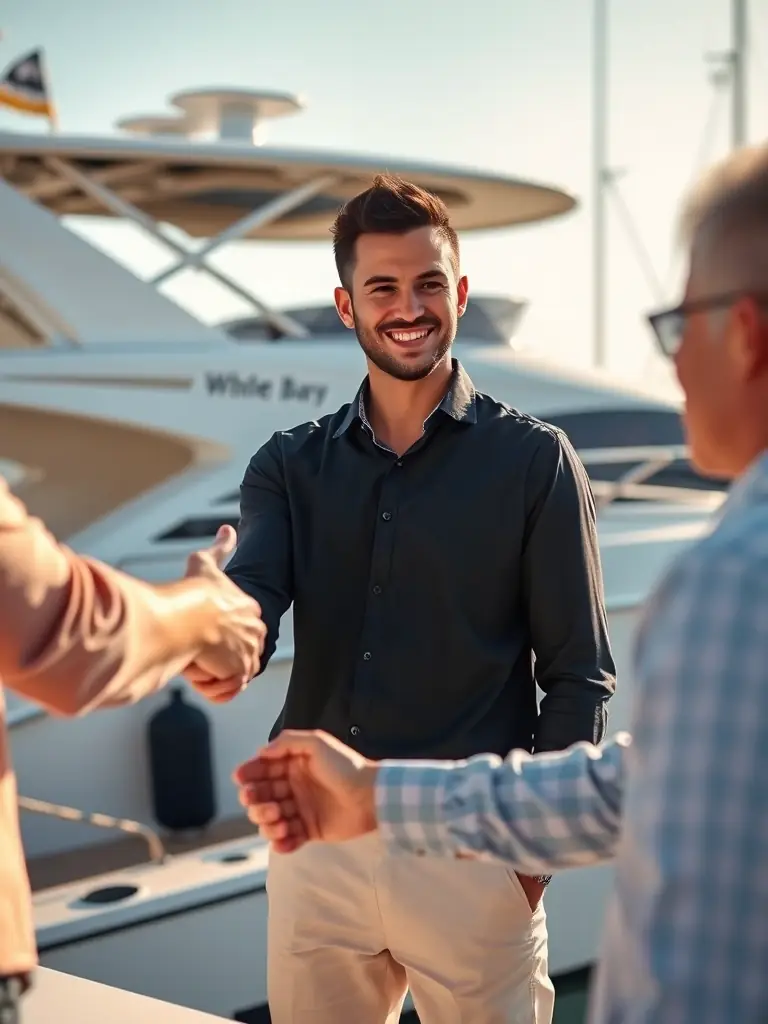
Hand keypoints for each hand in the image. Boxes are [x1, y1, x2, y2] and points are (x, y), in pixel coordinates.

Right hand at [182, 525, 266, 701]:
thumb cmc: (192, 591)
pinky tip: (202, 668)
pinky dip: (216, 681)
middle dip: (222, 651)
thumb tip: (228, 528)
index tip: (207, 629)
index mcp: (251, 608)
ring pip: (233, 667)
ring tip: (199, 655)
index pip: (243, 625)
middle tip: (201, 645)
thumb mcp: (206, 563)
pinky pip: (230, 684)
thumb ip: (220, 547)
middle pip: (240, 647)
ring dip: (216, 666)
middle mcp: (256, 631)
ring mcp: (250, 652)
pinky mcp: (241, 671)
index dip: (222, 630)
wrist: (185, 617)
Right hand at [233, 729, 378, 852]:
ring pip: (268, 821)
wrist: (371, 796)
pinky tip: (285, 839)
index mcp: (292, 766)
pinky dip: (281, 844)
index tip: (241, 779)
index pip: (261, 771)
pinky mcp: (309, 831)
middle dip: (256, 803)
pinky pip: (287, 840)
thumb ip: (287, 742)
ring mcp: (300, 810)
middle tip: (269, 806)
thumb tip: (260, 752)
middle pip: (260, 798)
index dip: (248, 775)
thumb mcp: (317, 743)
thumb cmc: (345, 766)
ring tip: (281, 822)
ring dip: (267, 824)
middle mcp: (292, 787)